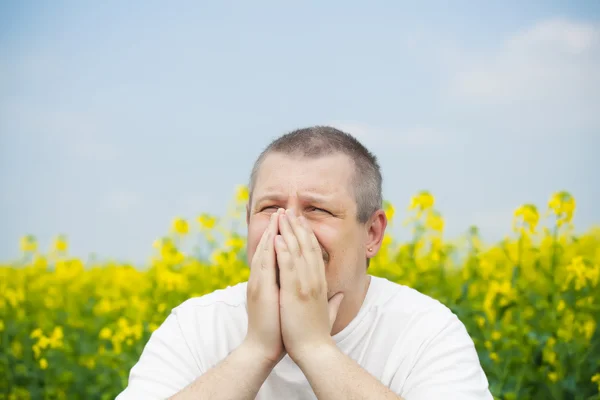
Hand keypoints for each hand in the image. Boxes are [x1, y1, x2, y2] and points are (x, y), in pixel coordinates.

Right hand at [243, 208, 285, 365]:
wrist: (263, 348)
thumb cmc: (279, 329)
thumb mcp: (288, 305)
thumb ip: (296, 293)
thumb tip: (311, 286)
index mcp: (269, 281)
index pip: (275, 252)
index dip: (283, 235)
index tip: (292, 220)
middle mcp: (262, 278)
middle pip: (268, 246)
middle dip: (277, 226)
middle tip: (285, 207)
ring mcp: (259, 283)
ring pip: (265, 251)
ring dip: (272, 231)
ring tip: (279, 214)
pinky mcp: (259, 290)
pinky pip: (264, 266)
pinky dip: (268, 250)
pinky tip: (274, 237)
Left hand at [274, 208, 344, 362]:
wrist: (315, 351)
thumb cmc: (318, 335)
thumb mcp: (329, 313)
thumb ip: (335, 302)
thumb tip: (342, 294)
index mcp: (321, 283)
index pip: (316, 253)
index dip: (308, 235)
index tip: (301, 221)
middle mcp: (315, 280)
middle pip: (307, 246)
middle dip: (298, 226)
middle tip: (291, 210)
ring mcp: (306, 285)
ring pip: (298, 251)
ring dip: (289, 232)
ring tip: (282, 216)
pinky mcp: (295, 292)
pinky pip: (288, 266)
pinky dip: (282, 250)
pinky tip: (277, 237)